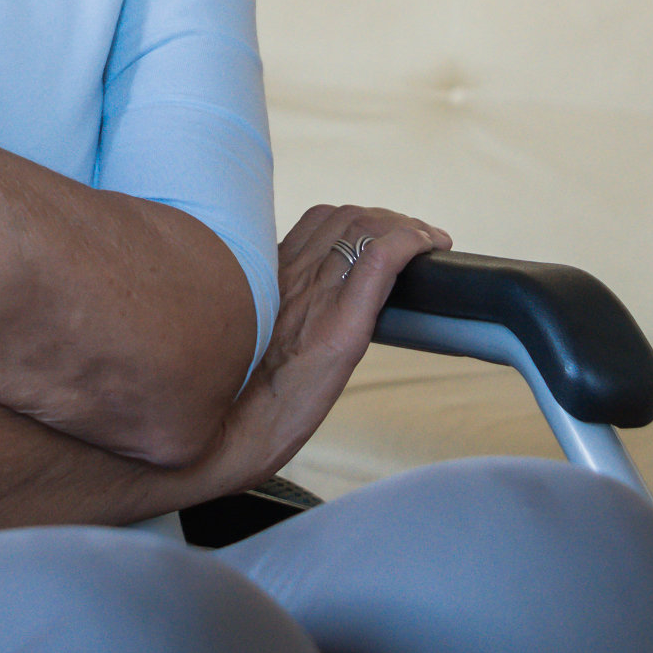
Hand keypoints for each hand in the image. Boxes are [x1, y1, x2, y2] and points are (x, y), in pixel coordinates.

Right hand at [178, 202, 454, 501]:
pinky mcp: (339, 325)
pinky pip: (379, 260)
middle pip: (346, 217)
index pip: (318, 221)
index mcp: (268, 277)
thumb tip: (291, 322)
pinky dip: (408, 244)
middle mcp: (290, 275)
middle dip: (388, 220)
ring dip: (406, 228)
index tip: (385, 232)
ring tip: (427, 244)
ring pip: (366, 229)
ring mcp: (315, 296)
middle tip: (417, 239)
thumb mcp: (245, 339)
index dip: (358, 219)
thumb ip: (268, 313)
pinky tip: (428, 248)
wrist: (224, 434)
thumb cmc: (231, 399)